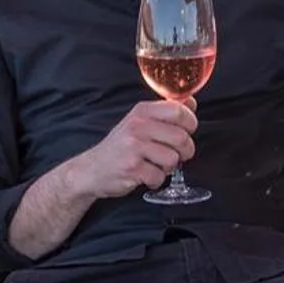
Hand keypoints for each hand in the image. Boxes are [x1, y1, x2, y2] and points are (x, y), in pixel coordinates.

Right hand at [77, 99, 196, 199]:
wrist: (92, 169)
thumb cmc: (121, 146)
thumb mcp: (140, 121)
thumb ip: (166, 112)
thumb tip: (191, 102)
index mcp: (142, 111)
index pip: (179, 111)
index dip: (190, 123)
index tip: (187, 131)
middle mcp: (137, 125)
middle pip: (181, 137)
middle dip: (185, 151)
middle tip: (175, 154)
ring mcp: (133, 146)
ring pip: (173, 159)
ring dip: (169, 167)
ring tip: (155, 165)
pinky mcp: (131, 167)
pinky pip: (160, 176)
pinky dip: (156, 180)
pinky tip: (145, 175)